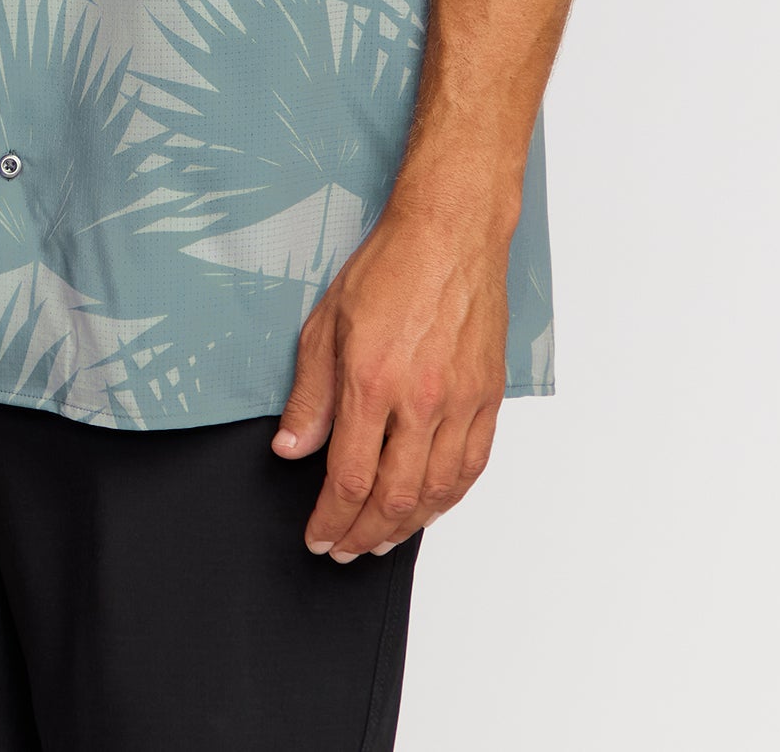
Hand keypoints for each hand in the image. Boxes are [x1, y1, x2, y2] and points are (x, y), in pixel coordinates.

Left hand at [271, 189, 511, 559]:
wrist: (450, 232)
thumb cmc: (391, 266)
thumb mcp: (326, 323)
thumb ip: (310, 394)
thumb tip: (292, 447)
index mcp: (371, 382)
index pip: (347, 478)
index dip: (329, 519)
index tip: (319, 536)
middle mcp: (419, 400)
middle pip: (392, 498)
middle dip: (362, 534)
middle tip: (344, 548)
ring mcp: (460, 402)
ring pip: (436, 493)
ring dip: (406, 527)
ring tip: (381, 538)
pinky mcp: (488, 397)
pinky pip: (472, 466)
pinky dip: (448, 498)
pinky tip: (430, 507)